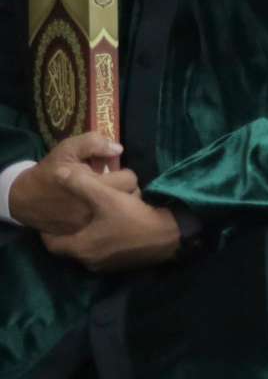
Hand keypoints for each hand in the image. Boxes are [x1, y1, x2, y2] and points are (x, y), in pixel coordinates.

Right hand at [9, 134, 137, 234]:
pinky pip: (108, 226)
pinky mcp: (83, 234)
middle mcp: (95, 209)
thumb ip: (94, 144)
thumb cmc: (49, 171)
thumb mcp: (68, 149)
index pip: (129, 180)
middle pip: (131, 198)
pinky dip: (107, 217)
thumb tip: (118, 149)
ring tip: (107, 196)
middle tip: (114, 184)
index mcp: (94, 187)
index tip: (115, 172)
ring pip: (121, 214)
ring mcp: (90, 224)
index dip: (125, 173)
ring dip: (119, 203)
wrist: (25, 198)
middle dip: (126, 189)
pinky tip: (98, 209)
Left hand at [42, 174, 177, 271]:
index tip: (51, 219)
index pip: (51, 243)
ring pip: (87, 251)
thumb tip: (60, 173)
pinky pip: (102, 254)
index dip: (48, 231)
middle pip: (69, 247)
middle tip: (71, 217)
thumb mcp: (107, 196)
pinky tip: (110, 229)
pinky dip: (100, 243)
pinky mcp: (121, 265)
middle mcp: (89, 261)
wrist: (170, 236)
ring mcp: (106, 266)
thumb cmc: (134, 217)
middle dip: (68, 233)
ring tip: (90, 221)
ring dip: (86, 238)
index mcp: (80, 247)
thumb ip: (81, 184)